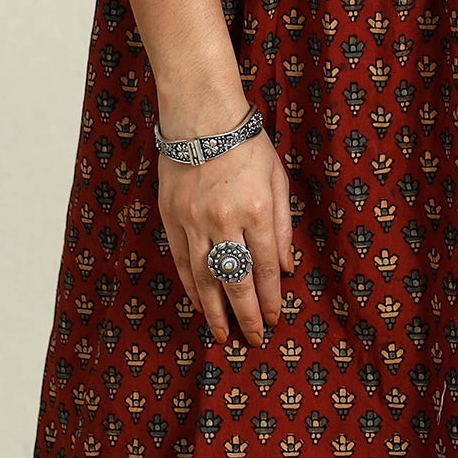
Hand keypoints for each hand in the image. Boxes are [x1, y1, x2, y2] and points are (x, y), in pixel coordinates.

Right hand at [157, 121, 295, 347]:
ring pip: (205, 278)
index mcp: (256, 210)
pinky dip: (191, 287)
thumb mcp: (277, 179)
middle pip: (236, 281)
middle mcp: (224, 221)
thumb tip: (286, 267)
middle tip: (253, 339)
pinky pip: (183, 262)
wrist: (201, 118)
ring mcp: (194, 222)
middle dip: (246, 315)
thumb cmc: (246, 144)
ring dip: (215, 310)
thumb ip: (283, 225)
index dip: (270, 298)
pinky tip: (199, 303)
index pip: (265, 268)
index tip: (274, 318)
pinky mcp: (172, 218)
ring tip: (222, 334)